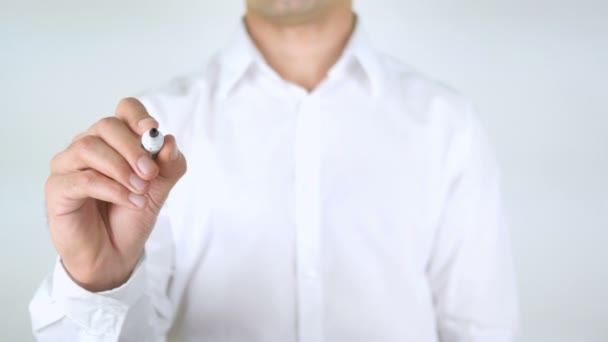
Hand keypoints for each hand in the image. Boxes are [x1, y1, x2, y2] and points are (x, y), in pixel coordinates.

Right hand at [45, 98, 186, 291]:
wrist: (115, 254)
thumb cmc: (131, 215)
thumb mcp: (160, 189)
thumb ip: (169, 165)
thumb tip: (169, 142)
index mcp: (115, 140)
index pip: (124, 110)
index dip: (138, 116)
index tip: (152, 132)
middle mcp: (89, 146)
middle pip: (106, 125)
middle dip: (132, 147)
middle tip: (150, 173)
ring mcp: (68, 165)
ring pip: (89, 147)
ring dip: (121, 169)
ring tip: (141, 191)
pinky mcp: (57, 189)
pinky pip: (82, 179)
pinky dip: (112, 189)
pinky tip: (130, 201)